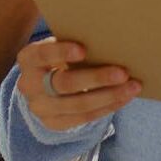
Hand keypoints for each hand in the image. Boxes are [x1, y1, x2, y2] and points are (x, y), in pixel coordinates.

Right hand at [17, 35, 140, 133]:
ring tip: (133, 87)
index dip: (61, 52)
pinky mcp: (54, 124)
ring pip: (78, 105)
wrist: (42, 86)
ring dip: (109, 96)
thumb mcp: (57, 46)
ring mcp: (40, 108)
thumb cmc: (58, 57)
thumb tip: (109, 35)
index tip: (84, 49)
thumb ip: (73, 40)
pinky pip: (85, 118)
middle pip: (64, 84)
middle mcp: (29, 85)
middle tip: (123, 72)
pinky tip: (124, 98)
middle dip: (96, 78)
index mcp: (28, 59)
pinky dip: (108, 107)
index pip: (42, 55)